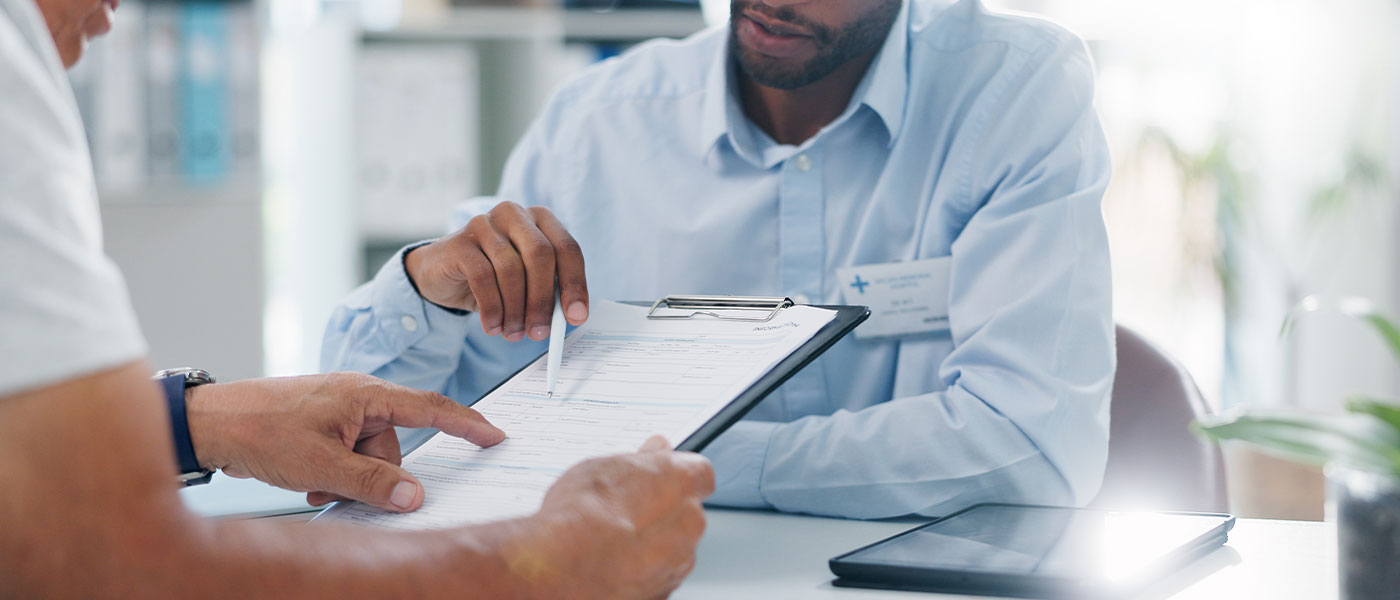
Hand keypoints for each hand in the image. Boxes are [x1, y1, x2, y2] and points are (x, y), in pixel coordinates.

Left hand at [186, 372, 504, 512]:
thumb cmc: (262, 431)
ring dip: (348, 476)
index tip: (494, 436)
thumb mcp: (322, 466)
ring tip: (314, 483)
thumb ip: (373, 482)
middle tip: (337, 485)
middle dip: (373, 473)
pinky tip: (308, 479)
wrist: (210, 422)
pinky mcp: (321, 421)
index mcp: (366, 394)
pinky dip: (334, 471)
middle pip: (394, 445)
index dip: (466, 423)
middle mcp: (357, 396)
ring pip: (369, 454)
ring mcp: (338, 408)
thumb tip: (414, 496)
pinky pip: (346, 452)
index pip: (431, 407)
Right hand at [404, 201, 588, 341]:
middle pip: (541, 255)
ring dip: (515, 310)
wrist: (443, 272)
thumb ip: (548, 291)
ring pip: (511, 269)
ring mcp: (485, 224)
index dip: (575, 284)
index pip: (567, 249)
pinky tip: (492, 326)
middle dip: (543, 300)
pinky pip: (482, 277)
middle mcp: (514, 214)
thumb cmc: (494, 277)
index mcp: (540, 219)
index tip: (576, 316)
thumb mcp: (526, 282)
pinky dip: (491, 308)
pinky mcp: (460, 242)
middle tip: (540, 332)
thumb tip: (570, 317)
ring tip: (514, 334)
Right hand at [502, 436, 714, 599]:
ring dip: (653, 543)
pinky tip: (614, 563)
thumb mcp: (604, 467)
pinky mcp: (663, 592)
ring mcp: (678, 562)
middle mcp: (689, 524)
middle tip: (625, 509)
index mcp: (681, 483)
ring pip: (673, 546)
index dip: (675, 474)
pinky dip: (642, 570)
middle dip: (663, 510)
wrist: (561, 566)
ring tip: (612, 540)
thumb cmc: (581, 514)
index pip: (699, 472)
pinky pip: (658, 575)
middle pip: (686, 511)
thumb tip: (656, 450)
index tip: (657, 475)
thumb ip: (642, 459)